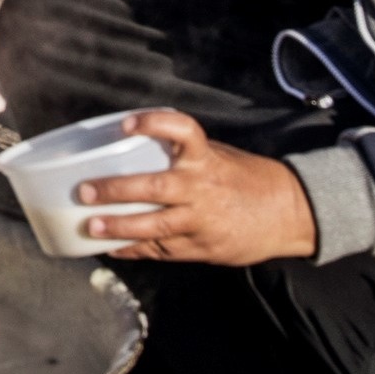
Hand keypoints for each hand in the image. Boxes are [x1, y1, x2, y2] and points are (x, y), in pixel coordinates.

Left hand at [74, 110, 317, 264]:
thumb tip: (130, 148)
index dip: (154, 124)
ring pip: (154, 227)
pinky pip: (162, 250)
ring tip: (91, 227)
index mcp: (206, 158)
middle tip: (85, 190)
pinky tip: (111, 248)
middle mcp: (201, 188)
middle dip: (116, 190)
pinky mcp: (203, 247)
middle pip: (154, 187)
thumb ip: (181, 155)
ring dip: (119, 228)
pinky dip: (134, 250)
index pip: (182, 131)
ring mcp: (201, 221)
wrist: (289, 214)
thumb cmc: (246, 179)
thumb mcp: (218, 156)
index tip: (127, 124)